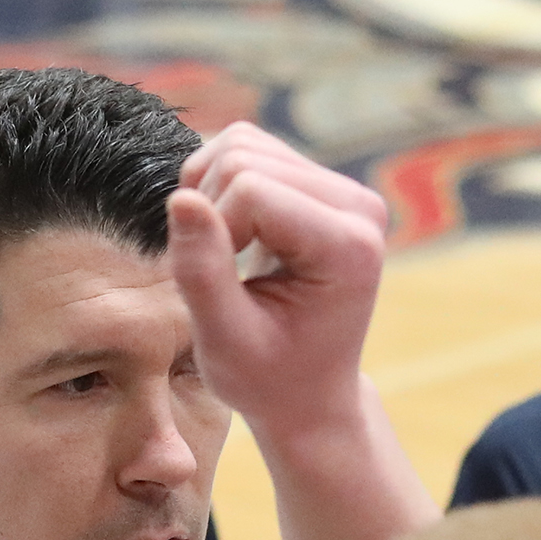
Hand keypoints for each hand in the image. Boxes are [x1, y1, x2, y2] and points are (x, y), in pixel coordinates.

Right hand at [166, 122, 390, 436]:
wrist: (309, 395)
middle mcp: (359, 207)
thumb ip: (202, 272)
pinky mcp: (321, 183)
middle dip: (208, 214)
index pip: (250, 190)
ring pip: (241, 144)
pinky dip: (216, 186)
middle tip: (216, 277)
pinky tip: (228, 238)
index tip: (217, 291)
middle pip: (244, 158)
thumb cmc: (269, 381)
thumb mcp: (225, 342)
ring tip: (221, 259)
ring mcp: (344, 190)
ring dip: (207, 197)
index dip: (211, 234)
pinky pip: (247, 147)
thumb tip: (180, 198)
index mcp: (350, 247)